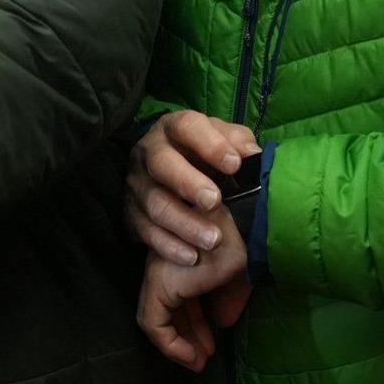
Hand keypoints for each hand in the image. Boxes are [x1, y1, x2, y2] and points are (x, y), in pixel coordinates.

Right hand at [126, 110, 259, 265]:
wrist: (171, 176)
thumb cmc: (204, 155)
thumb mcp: (224, 141)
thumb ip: (239, 144)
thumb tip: (254, 157)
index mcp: (173, 127)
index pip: (187, 127)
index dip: (210, 144)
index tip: (234, 165)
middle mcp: (149, 151)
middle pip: (162, 163)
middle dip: (188, 183)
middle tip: (214, 201)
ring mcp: (137, 183)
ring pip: (155, 203)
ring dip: (184, 223)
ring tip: (212, 239)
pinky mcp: (130, 212)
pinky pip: (146, 231)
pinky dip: (169, 246)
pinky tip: (192, 256)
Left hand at [135, 204, 250, 370]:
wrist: (247, 231)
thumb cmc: (245, 247)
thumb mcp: (236, 277)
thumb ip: (226, 298)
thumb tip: (222, 321)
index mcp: (182, 257)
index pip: (179, 300)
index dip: (193, 326)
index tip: (210, 346)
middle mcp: (166, 264)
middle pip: (168, 311)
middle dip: (187, 336)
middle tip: (204, 356)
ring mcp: (159, 272)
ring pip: (157, 321)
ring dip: (178, 345)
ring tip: (200, 361)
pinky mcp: (159, 283)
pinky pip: (154, 324)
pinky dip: (170, 344)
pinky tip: (192, 355)